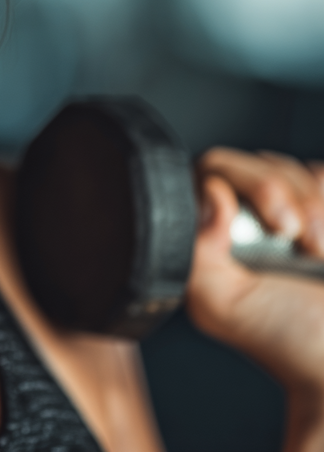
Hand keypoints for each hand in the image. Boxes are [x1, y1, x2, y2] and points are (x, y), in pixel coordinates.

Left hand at [188, 148, 323, 451]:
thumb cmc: (291, 344)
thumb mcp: (223, 305)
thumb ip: (197, 251)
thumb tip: (209, 192)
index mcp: (211, 234)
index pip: (215, 170)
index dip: (250, 184)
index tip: (278, 225)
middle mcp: (246, 220)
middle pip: (259, 163)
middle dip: (287, 197)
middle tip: (301, 241)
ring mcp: (287, 216)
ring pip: (295, 169)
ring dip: (316, 208)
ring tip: (318, 253)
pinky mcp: (320, 214)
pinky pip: (320, 175)